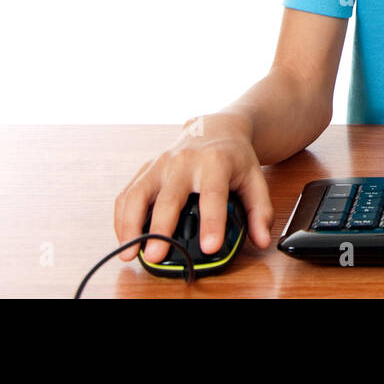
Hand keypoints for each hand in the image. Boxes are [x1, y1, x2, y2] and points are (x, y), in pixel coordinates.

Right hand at [113, 113, 274, 263]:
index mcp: (216, 162)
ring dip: (130, 225)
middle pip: (169, 197)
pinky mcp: (146, 168)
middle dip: (161, 227)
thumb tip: (261, 239)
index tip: (210, 247)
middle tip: (157, 255)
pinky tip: (125, 238)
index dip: (212, 222)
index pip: (213, 194)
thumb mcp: (255, 178)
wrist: (215, 127)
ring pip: (138, 193)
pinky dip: (121, 218)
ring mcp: (161, 163)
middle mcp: (185, 161)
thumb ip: (260, 210)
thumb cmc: (234, 156)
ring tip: (130, 252)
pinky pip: (127, 193)